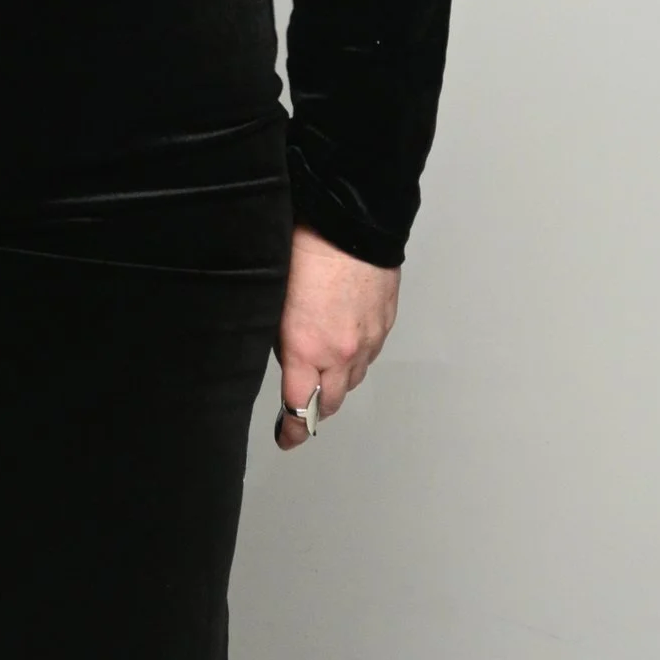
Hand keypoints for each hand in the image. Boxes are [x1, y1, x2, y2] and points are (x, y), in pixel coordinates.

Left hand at [274, 224, 398, 448]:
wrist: (350, 221)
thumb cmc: (305, 249)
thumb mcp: (274, 301)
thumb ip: (281, 339)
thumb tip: (284, 357)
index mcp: (307, 350)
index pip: (300, 407)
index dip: (292, 429)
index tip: (286, 438)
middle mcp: (342, 352)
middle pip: (333, 401)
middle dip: (317, 410)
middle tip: (303, 411)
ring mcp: (369, 338)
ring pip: (355, 377)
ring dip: (339, 382)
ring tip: (324, 376)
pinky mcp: (385, 321)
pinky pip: (371, 352)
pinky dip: (358, 356)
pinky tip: (346, 345)